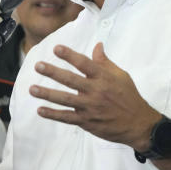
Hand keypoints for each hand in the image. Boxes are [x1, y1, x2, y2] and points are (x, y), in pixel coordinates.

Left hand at [29, 43, 160, 149]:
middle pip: (70, 80)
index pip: (84, 64)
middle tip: (38, 66)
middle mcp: (95, 91)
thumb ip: (105, 62)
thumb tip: (97, 45)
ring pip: (65, 99)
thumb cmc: (129, 97)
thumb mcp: (121, 75)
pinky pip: (67, 117)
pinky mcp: (87, 121)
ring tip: (32, 89)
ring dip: (47, 94)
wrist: (138, 123)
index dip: (69, 55)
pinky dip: (53, 114)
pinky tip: (40, 110)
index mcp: (104, 78)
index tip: (56, 48)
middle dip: (53, 72)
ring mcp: (90, 107)